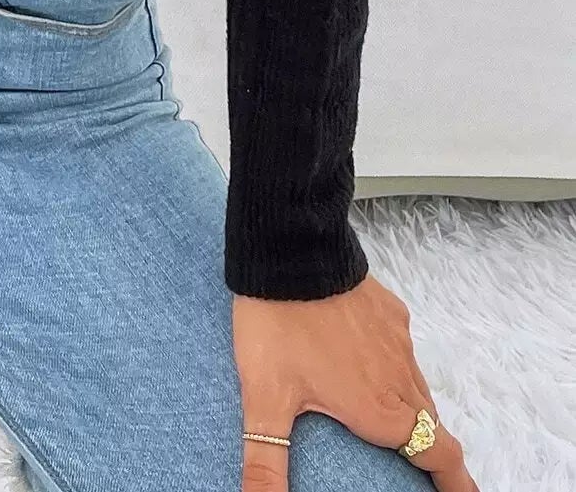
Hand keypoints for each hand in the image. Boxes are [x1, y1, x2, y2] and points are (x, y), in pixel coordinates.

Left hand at [232, 275, 477, 490]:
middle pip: (431, 427)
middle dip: (433, 452)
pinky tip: (368, 363)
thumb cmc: (276, 325)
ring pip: (418, 388)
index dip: (457, 483)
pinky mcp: (390, 312)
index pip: (439, 456)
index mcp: (379, 409)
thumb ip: (265, 459)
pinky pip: (403, 350)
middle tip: (424, 469)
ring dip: (414, 410)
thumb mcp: (264, 398)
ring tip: (396, 422)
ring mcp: (398, 342)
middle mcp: (399, 379)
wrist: (289, 252)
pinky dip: (396, 367)